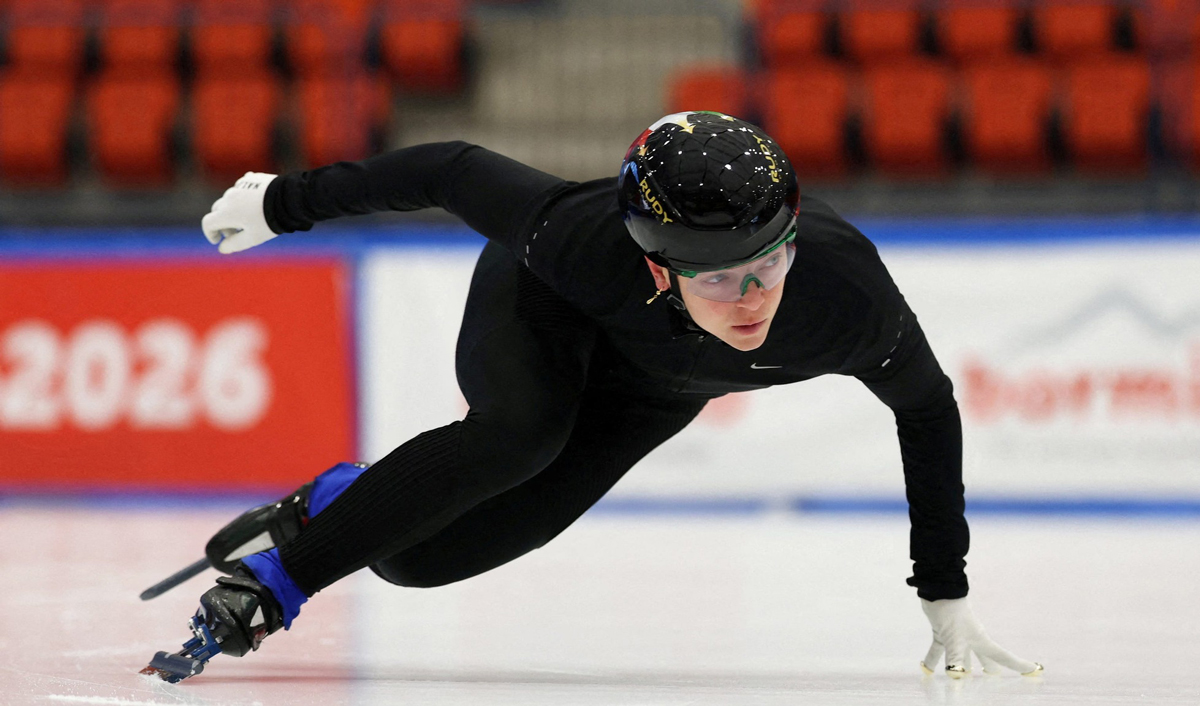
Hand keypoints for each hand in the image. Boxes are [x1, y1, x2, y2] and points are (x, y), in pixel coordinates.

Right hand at [201, 172, 278, 253]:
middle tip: (236, 233)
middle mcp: (229, 197)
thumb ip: (234, 244)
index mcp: (226, 212)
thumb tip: (222, 248)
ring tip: (249, 219)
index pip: (208, 223)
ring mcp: (240, 186)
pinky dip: (243, 196)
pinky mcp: (252, 179)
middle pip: (217, 210)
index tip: (218, 240)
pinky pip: (242, 187)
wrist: (289, 199)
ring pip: (230, 199)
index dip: (210, 233)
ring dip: (233, 209)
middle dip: (223, 223)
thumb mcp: (252, 238)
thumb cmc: (270, 221)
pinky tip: (253, 202)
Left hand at [920, 597, 1042, 677]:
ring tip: (962, 680)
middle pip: (985, 658)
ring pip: (962, 657)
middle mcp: (972, 640)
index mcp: (981, 640)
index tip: (1035, 669)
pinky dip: (932, 660)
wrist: (937, 592)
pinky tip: (925, 669)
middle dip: (990, 668)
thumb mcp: (954, 637)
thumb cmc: (951, 613)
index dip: (1018, 665)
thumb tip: (956, 674)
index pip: (1004, 656)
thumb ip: (956, 657)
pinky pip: (938, 651)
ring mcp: (957, 637)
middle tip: (994, 678)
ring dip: (961, 668)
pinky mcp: (942, 634)